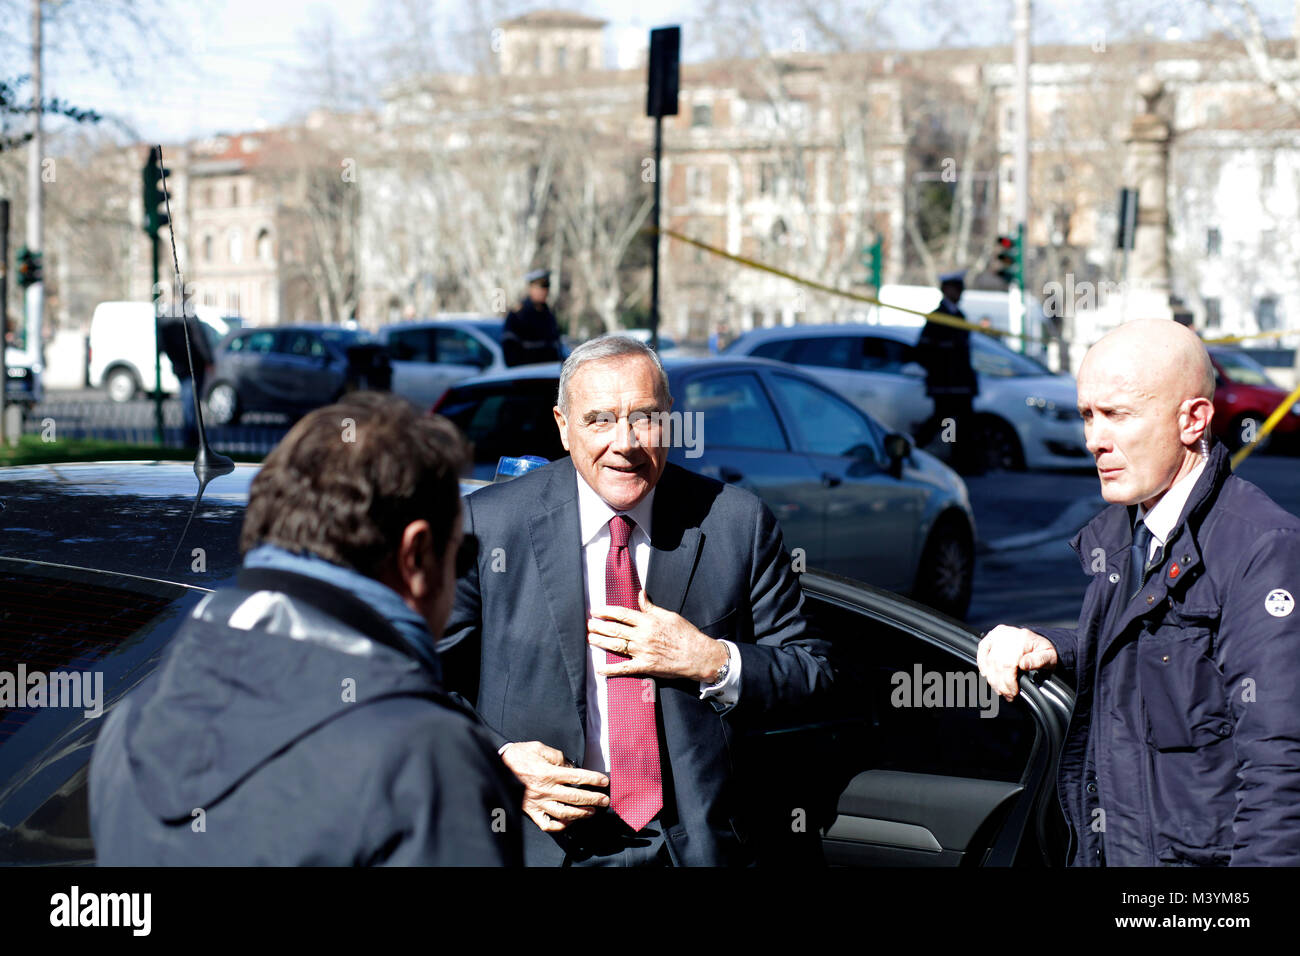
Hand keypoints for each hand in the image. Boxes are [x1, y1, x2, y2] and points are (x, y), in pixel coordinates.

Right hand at [499, 740, 608, 832]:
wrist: (496, 764)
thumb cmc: (518, 755)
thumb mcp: (539, 747)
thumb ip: (557, 756)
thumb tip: (570, 766)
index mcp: (549, 772)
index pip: (578, 777)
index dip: (593, 779)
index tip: (604, 781)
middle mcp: (545, 789)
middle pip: (575, 797)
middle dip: (593, 799)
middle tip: (604, 800)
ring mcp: (538, 802)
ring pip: (564, 813)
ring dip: (581, 814)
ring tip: (591, 812)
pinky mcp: (530, 811)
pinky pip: (547, 823)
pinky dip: (559, 826)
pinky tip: (568, 822)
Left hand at [587, 589, 727, 682]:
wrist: (698, 655)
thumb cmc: (686, 634)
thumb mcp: (669, 615)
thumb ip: (651, 607)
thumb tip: (641, 594)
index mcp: (648, 621)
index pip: (622, 614)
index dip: (606, 611)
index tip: (596, 611)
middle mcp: (642, 636)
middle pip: (615, 629)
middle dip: (599, 626)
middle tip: (588, 624)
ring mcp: (642, 652)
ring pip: (616, 646)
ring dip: (601, 642)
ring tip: (590, 638)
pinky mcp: (645, 666)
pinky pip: (624, 668)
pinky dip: (611, 670)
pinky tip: (600, 669)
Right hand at [976, 625, 1058, 700]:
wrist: (1039, 642)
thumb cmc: (1044, 650)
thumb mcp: (1049, 656)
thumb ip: (1039, 660)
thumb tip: (1024, 664)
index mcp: (1021, 638)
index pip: (1007, 663)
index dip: (1008, 681)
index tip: (1013, 692)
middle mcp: (1006, 635)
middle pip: (996, 663)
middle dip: (1000, 683)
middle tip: (1007, 695)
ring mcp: (997, 635)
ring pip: (988, 661)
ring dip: (992, 679)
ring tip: (1000, 690)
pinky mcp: (990, 638)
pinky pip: (981, 651)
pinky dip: (982, 665)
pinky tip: (987, 676)